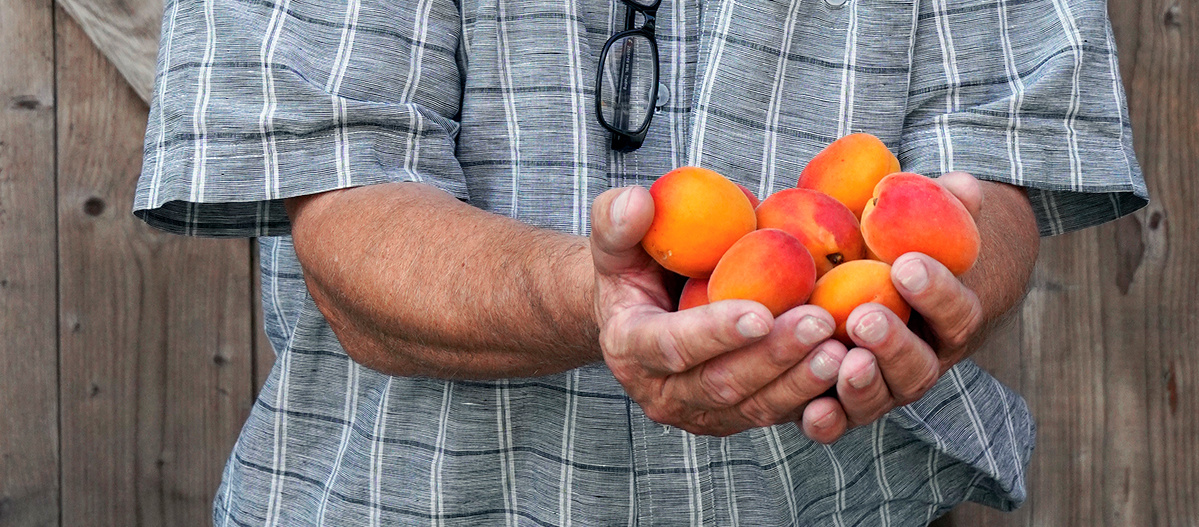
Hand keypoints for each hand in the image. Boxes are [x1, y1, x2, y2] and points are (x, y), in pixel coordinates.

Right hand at [590, 186, 847, 435]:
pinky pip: (778, 415)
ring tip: (842, 349)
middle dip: (774, 356)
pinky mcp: (736, 418)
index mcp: (630, 347)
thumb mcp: (615, 239)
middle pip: (723, 383)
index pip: (672, 346)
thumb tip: (639, 203)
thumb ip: (616, 220)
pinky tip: (850, 370)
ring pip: (756, 407)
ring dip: (801, 382)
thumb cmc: (634, 267)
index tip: (761, 312)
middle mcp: (663, 392)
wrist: (641, 313)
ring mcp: (702, 412)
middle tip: (820, 322)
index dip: (715, 332)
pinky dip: (814, 397)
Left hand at [800, 172, 1005, 442]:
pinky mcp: (850, 400)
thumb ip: (945, 202)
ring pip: (883, 397)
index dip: (936, 291)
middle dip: (894, 344)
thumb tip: (960, 184)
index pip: (956, 310)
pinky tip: (810, 413)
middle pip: (920, 366)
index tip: (907, 264)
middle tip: (864, 319)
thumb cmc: (914, 241)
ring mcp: (888, 384)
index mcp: (952, 316)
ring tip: (842, 362)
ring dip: (863, 386)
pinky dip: (830, 421)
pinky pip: (843, 418)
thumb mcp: (931, 216)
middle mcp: (925, 358)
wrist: (899, 284)